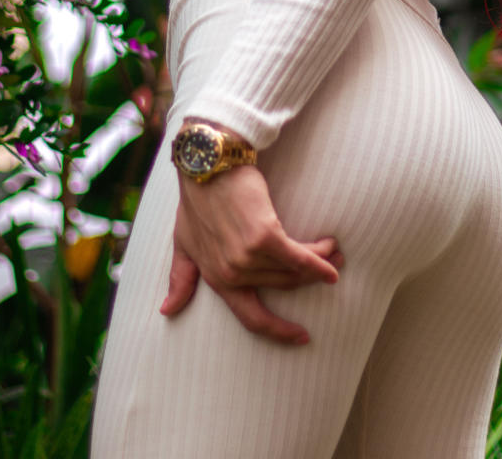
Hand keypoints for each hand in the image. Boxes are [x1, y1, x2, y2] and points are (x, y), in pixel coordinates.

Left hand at [159, 164, 343, 344]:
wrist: (208, 165)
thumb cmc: (196, 200)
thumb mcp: (183, 243)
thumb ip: (181, 277)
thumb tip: (167, 311)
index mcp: (216, 280)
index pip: (251, 319)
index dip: (279, 331)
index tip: (301, 336)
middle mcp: (232, 274)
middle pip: (284, 286)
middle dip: (310, 279)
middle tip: (330, 269)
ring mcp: (248, 257)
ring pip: (294, 270)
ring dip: (319, 261)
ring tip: (333, 251)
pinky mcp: (264, 236)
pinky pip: (300, 256)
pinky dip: (319, 260)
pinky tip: (333, 256)